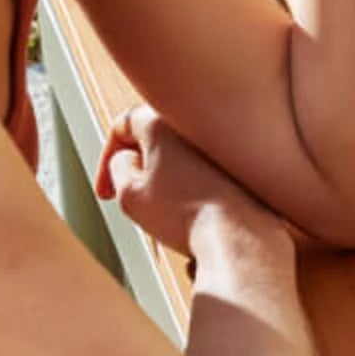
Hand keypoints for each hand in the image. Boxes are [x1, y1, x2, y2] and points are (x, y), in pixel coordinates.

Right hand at [95, 106, 285, 259]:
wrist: (239, 234)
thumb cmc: (186, 215)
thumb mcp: (129, 194)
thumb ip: (118, 168)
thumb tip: (126, 160)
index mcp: (164, 121)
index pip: (123, 125)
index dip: (107, 159)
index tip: (107, 189)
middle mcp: (197, 122)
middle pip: (156, 141)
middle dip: (140, 171)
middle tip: (137, 200)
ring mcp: (225, 141)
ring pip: (183, 159)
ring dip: (168, 183)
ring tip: (170, 214)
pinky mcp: (247, 163)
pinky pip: (210, 174)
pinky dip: (198, 191)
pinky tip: (197, 216)